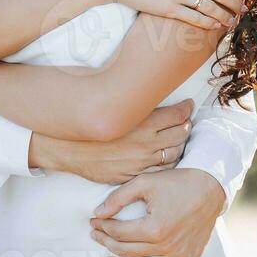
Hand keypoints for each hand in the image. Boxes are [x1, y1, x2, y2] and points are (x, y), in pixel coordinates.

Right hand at [37, 99, 193, 183]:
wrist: (67, 149)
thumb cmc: (88, 122)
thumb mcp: (114, 105)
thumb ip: (135, 98)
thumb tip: (145, 82)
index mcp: (144, 122)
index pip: (177, 115)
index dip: (186, 109)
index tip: (189, 105)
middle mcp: (146, 144)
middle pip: (179, 134)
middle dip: (186, 126)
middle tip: (187, 121)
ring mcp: (140, 162)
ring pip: (173, 155)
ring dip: (179, 145)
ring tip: (179, 138)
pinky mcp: (133, 175)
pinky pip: (158, 171)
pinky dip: (165, 163)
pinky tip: (165, 157)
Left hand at [88, 168, 226, 256]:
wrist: (210, 184)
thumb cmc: (177, 181)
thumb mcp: (145, 182)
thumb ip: (118, 198)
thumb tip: (98, 213)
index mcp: (153, 228)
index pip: (119, 233)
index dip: (103, 227)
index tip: (94, 221)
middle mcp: (165, 245)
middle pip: (127, 251)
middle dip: (107, 242)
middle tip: (97, 234)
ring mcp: (178, 253)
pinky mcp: (190, 256)